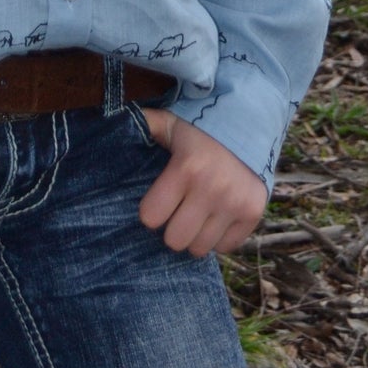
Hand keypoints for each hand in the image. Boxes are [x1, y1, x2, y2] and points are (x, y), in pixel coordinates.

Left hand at [136, 108, 267, 256]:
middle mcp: (211, 189)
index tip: (157, 202)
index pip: (151, 217)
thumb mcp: (171, 123)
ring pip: (200, 248)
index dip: (150, 211)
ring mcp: (234, 203)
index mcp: (186, 168)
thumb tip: (114, 119)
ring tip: (196, 215)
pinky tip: (216, 218)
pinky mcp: (252, 213)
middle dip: (172, 228)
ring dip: (195, 235)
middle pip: (175, 240)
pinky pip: (226, 247)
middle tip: (177, 213)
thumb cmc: (202, 128)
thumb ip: (145, 124)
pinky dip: (218, 237)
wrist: (251, 123)